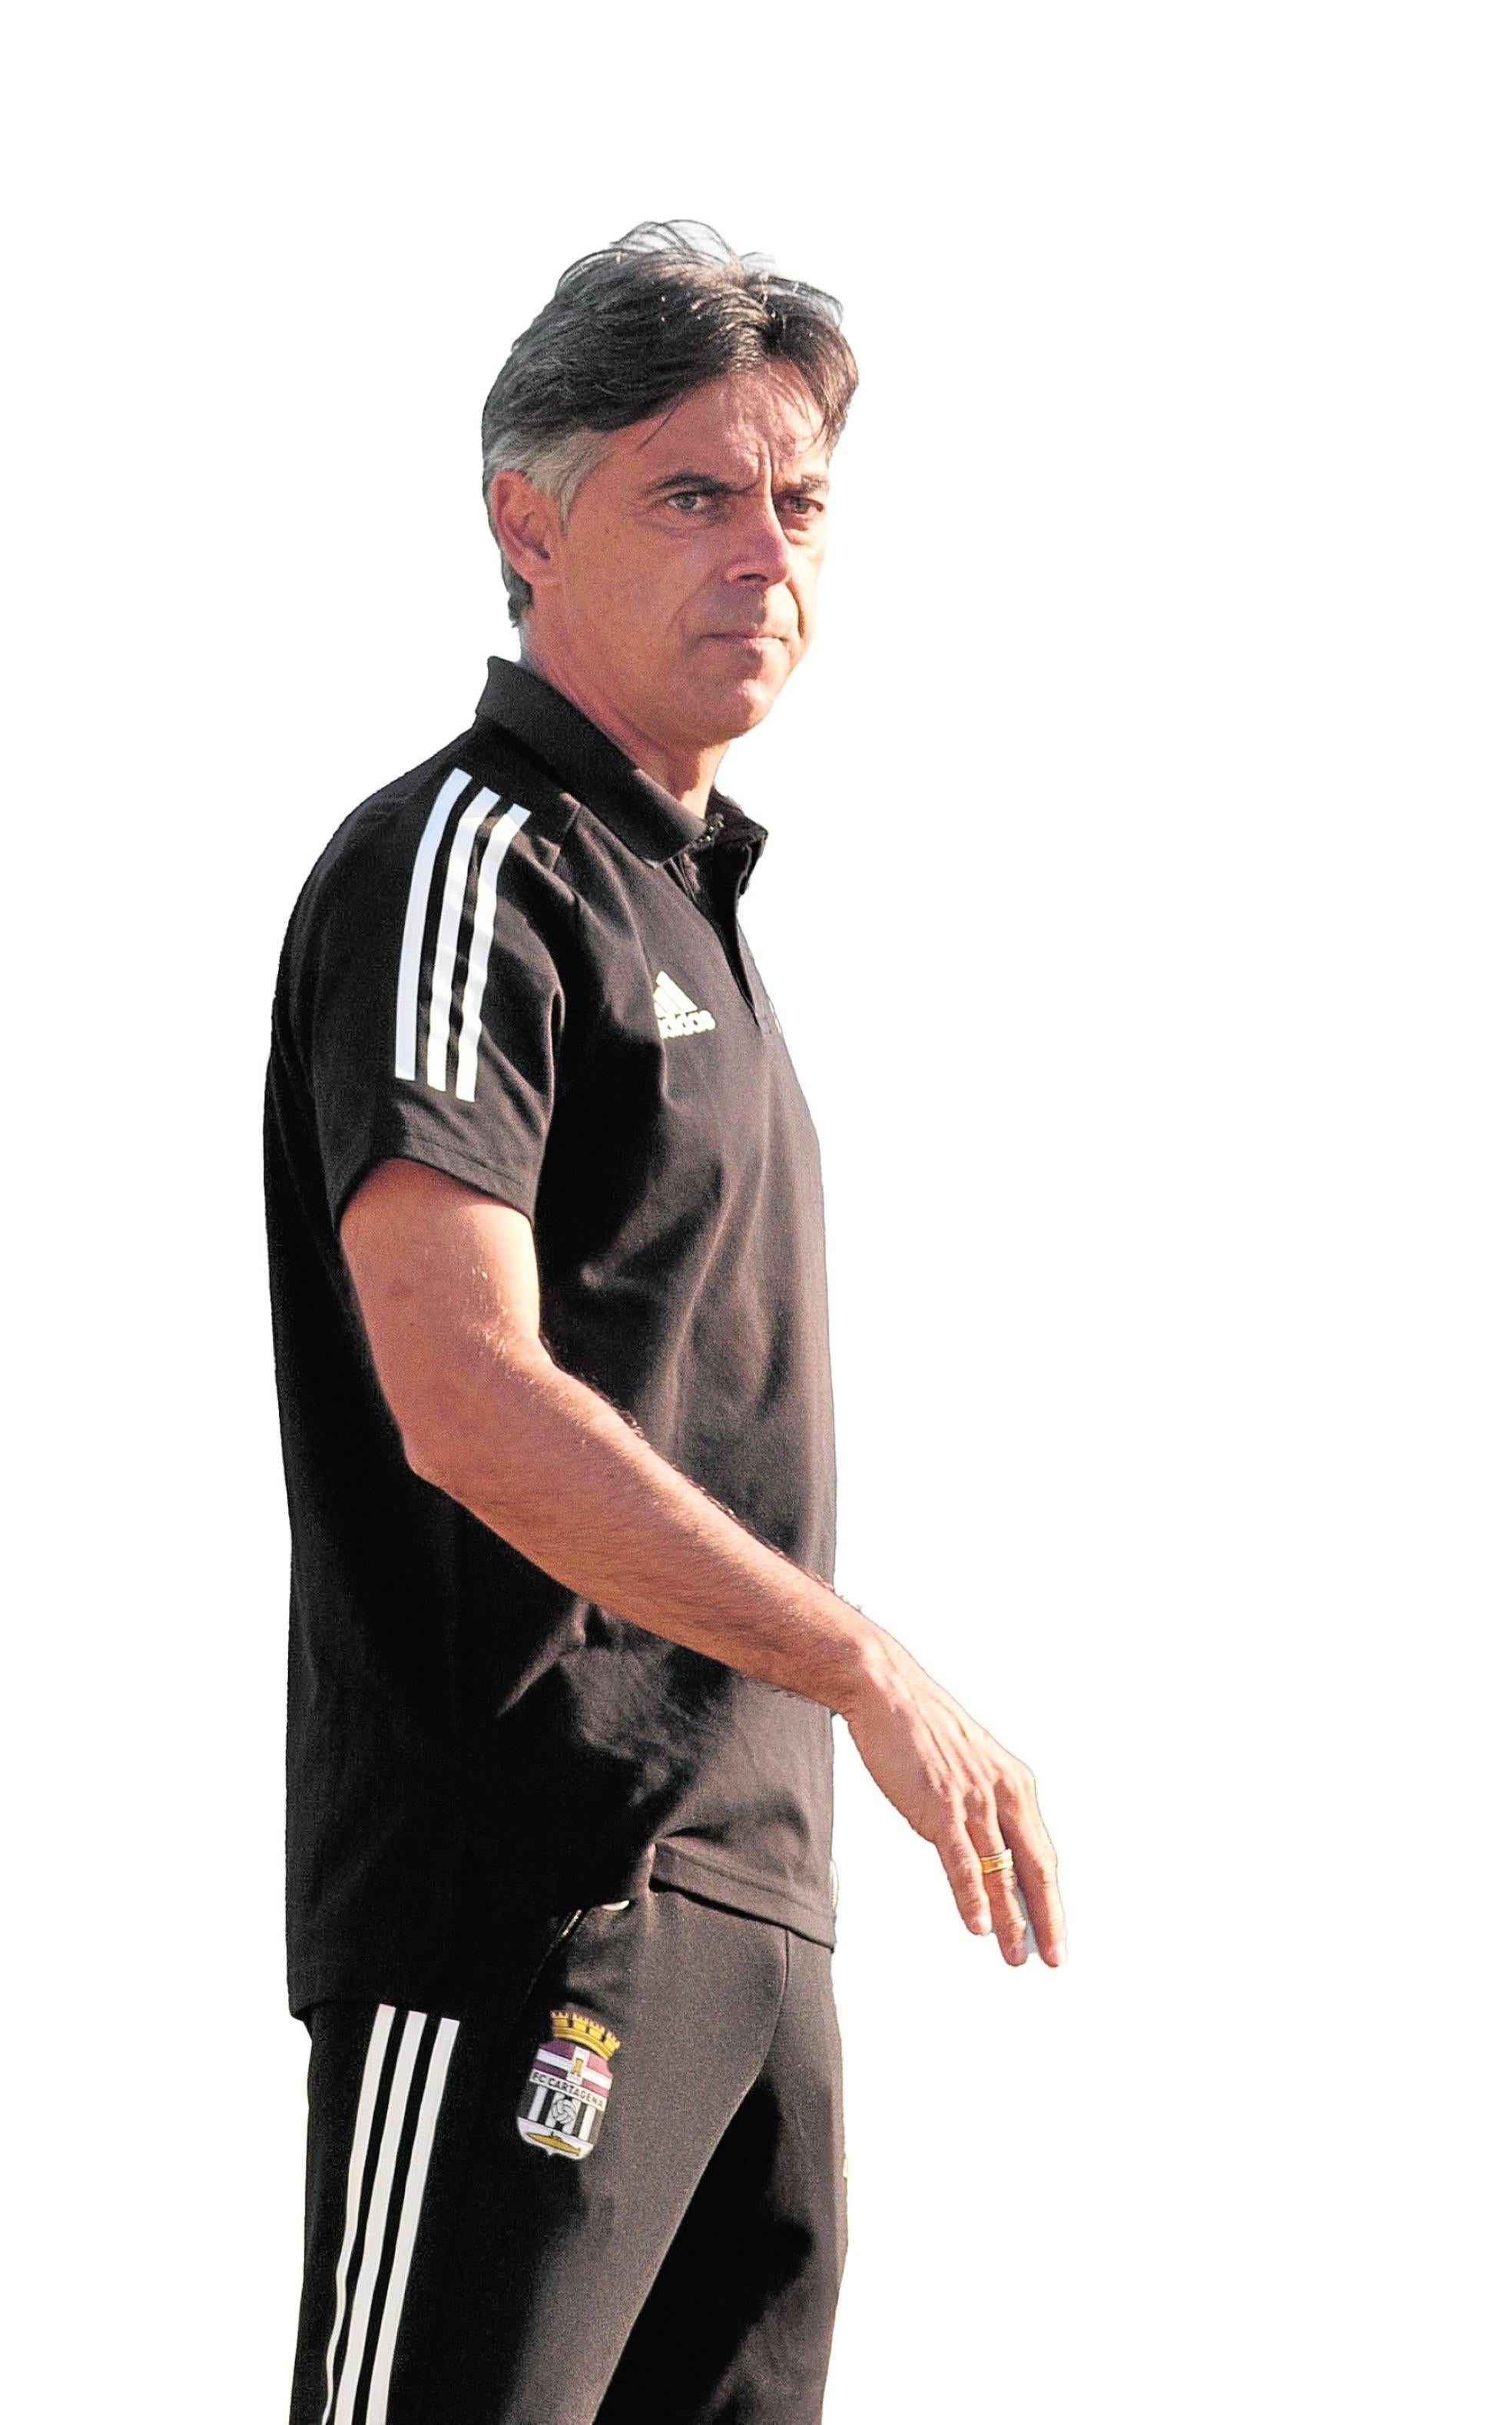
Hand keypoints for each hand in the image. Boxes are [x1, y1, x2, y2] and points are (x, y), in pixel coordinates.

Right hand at [841, 1632, 1065, 1966]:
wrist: (888, 1691)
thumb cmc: (923, 1732)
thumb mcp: (969, 1768)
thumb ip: (985, 1807)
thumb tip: (988, 1853)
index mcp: (1015, 1785)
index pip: (1041, 1855)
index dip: (1051, 1900)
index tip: (1055, 1937)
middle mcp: (1003, 1793)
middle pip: (1034, 1868)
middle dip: (1045, 1919)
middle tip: (1053, 1961)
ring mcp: (972, 1800)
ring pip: (999, 1871)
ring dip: (1010, 1920)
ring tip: (1015, 1957)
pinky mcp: (939, 1805)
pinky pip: (961, 1859)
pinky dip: (971, 1895)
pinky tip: (979, 1926)